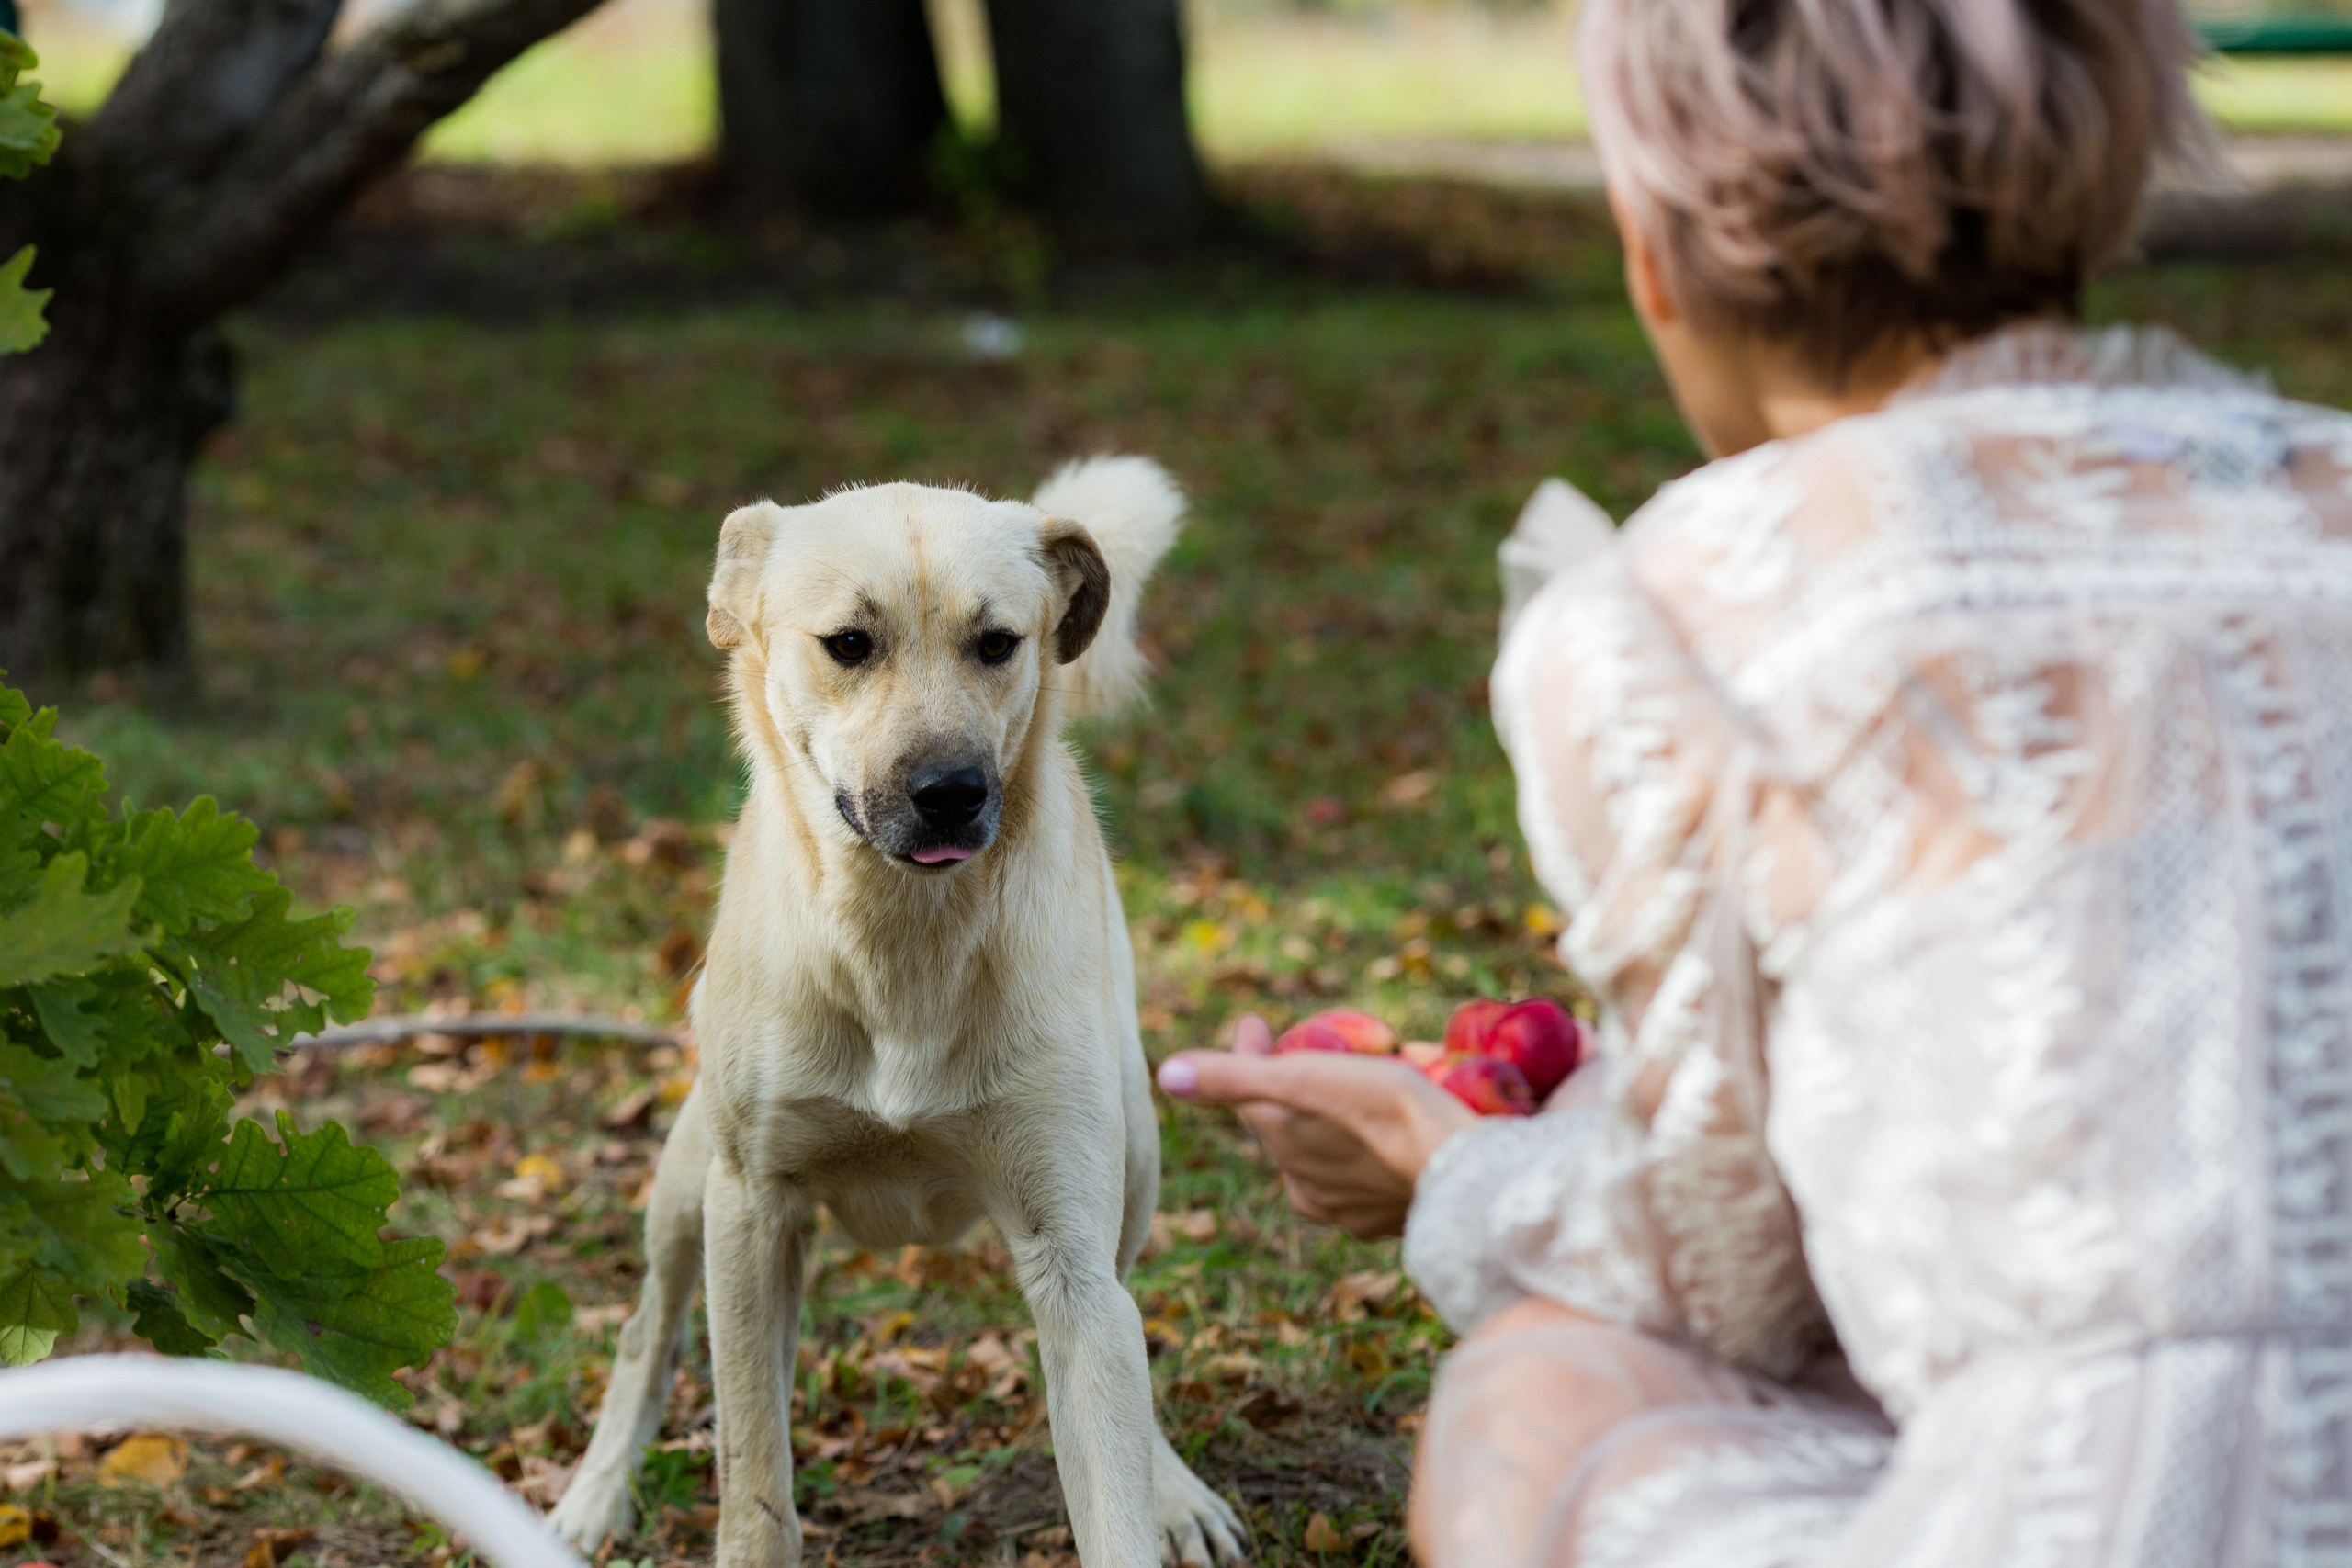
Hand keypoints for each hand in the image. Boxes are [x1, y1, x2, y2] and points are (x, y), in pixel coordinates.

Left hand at [1158, 1015, 1475, 1239]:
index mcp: (1281, 1147)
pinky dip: (1365, 1152)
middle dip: (1291, 1088)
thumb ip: (1234, 1078)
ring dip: (1330, 1121)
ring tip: (1354, 1090)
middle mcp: (1303, 1185)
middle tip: (1310, 1053)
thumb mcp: (1305, 1080)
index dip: (1249, 1050)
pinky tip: (1383, 1138)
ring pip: (1325, 1153)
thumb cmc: (1385, 1115)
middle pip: (1287, 1125)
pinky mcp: (1387, 1219)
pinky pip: (1365, 1177)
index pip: (1250, 1091)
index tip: (1252, 1021)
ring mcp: (1346, 1208)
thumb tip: (1164, 1074)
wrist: (1463, 1174)